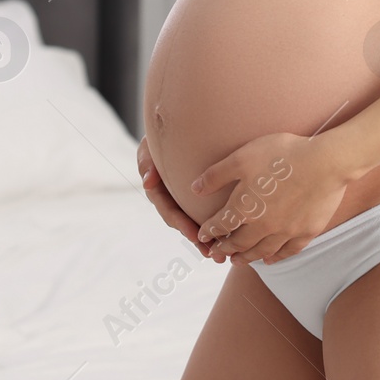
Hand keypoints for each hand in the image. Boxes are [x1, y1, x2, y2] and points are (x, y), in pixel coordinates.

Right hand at [137, 135, 226, 262]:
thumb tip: (147, 182)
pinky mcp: (201, 195)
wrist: (186, 125)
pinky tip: (232, 236)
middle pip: (184, 223)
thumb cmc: (164, 134)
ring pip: (197, 222)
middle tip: (213, 253)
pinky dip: (218, 225)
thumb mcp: (150, 145)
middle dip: (198, 239)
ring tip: (222, 255)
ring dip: (208, 239)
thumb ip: (146, 160)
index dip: (181, 223)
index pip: (168, 210)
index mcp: (159, 189)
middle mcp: (171, 197)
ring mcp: (184, 198)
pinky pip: (208, 212)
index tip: (194, 235)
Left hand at [190, 131, 351, 265]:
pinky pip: (287, 251)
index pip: (221, 225)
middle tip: (217, 254)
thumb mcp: (242, 157)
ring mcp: (286, 232)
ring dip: (246, 258)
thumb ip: (216, 175)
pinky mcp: (306, 232)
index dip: (209, 232)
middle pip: (239, 243)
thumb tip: (194, 188)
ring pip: (261, 251)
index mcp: (244, 207)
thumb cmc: (283, 155)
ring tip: (238, 261)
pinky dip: (276, 257)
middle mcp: (262, 225)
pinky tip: (270, 259)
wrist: (326, 162)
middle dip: (225, 249)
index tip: (202, 237)